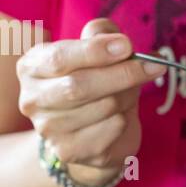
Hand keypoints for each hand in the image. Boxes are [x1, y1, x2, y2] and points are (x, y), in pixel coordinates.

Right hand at [17, 18, 164, 186]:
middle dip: (122, 74)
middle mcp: (32, 99)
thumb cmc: (94, 83)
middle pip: (80, 86)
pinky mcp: (70, 151)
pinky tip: (120, 115)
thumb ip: (102, 35)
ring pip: (103, 107)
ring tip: (129, 92)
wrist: (91, 132)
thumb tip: (118, 39)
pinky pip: (112, 129)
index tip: (127, 45)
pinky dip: (125, 119)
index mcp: (32, 67)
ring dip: (127, 96)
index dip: (96, 51)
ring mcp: (49, 129)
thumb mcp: (96, 52)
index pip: (60, 58)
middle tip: (153, 65)